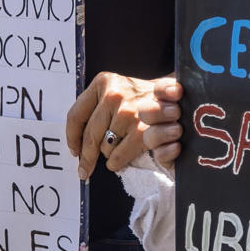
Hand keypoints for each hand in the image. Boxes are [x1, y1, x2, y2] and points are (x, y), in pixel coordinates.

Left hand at [65, 74, 182, 177]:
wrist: (177, 97)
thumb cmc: (143, 98)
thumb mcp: (119, 90)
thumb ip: (98, 107)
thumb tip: (76, 140)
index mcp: (104, 82)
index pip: (76, 114)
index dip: (72, 137)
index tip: (73, 149)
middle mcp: (114, 94)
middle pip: (90, 135)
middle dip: (86, 156)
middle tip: (84, 168)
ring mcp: (128, 112)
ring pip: (104, 146)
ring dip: (108, 154)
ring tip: (115, 153)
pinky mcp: (141, 130)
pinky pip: (118, 155)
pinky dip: (118, 162)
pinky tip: (120, 161)